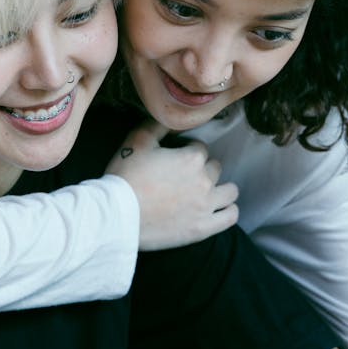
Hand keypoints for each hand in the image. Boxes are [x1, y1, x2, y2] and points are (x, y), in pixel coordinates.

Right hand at [105, 120, 238, 249]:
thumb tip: (169, 120)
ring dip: (220, 188)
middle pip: (215, 168)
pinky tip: (217, 209)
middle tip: (183, 177)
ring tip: (205, 192)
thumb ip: (156, 125)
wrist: (116, 215)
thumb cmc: (125, 177)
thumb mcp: (136, 141)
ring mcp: (206, 206)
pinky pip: (230, 216)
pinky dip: (228, 211)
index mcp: (192, 158)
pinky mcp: (203, 228)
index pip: (200, 148)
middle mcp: (204, 180)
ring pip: (230, 191)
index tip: (175, 160)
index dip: (187, 151)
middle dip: (202, 169)